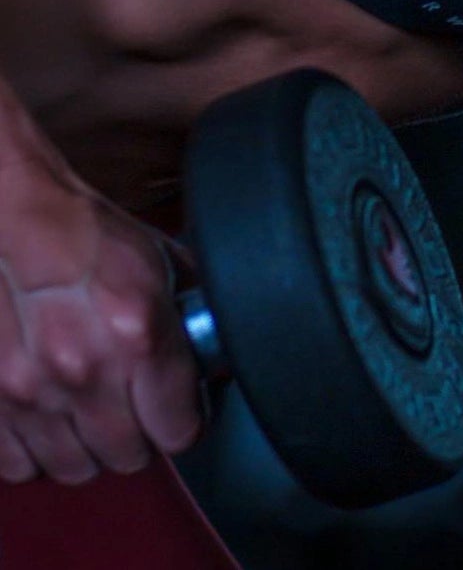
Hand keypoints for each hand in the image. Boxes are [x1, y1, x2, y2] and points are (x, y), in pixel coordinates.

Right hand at [0, 138, 202, 483]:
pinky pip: (20, 467)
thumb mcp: (163, 265)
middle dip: (140, 437)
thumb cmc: (90, 238)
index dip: (184, 422)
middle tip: (137, 408)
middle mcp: (86, 372)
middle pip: (129, 457)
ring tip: (93, 413)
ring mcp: (30, 392)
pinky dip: (37, 452)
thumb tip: (216, 352)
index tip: (181, 410)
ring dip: (88, 449)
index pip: (179, 430)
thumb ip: (192, 315)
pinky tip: (51, 420)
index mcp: (140, 334)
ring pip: (75, 469)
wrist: (15, 221)